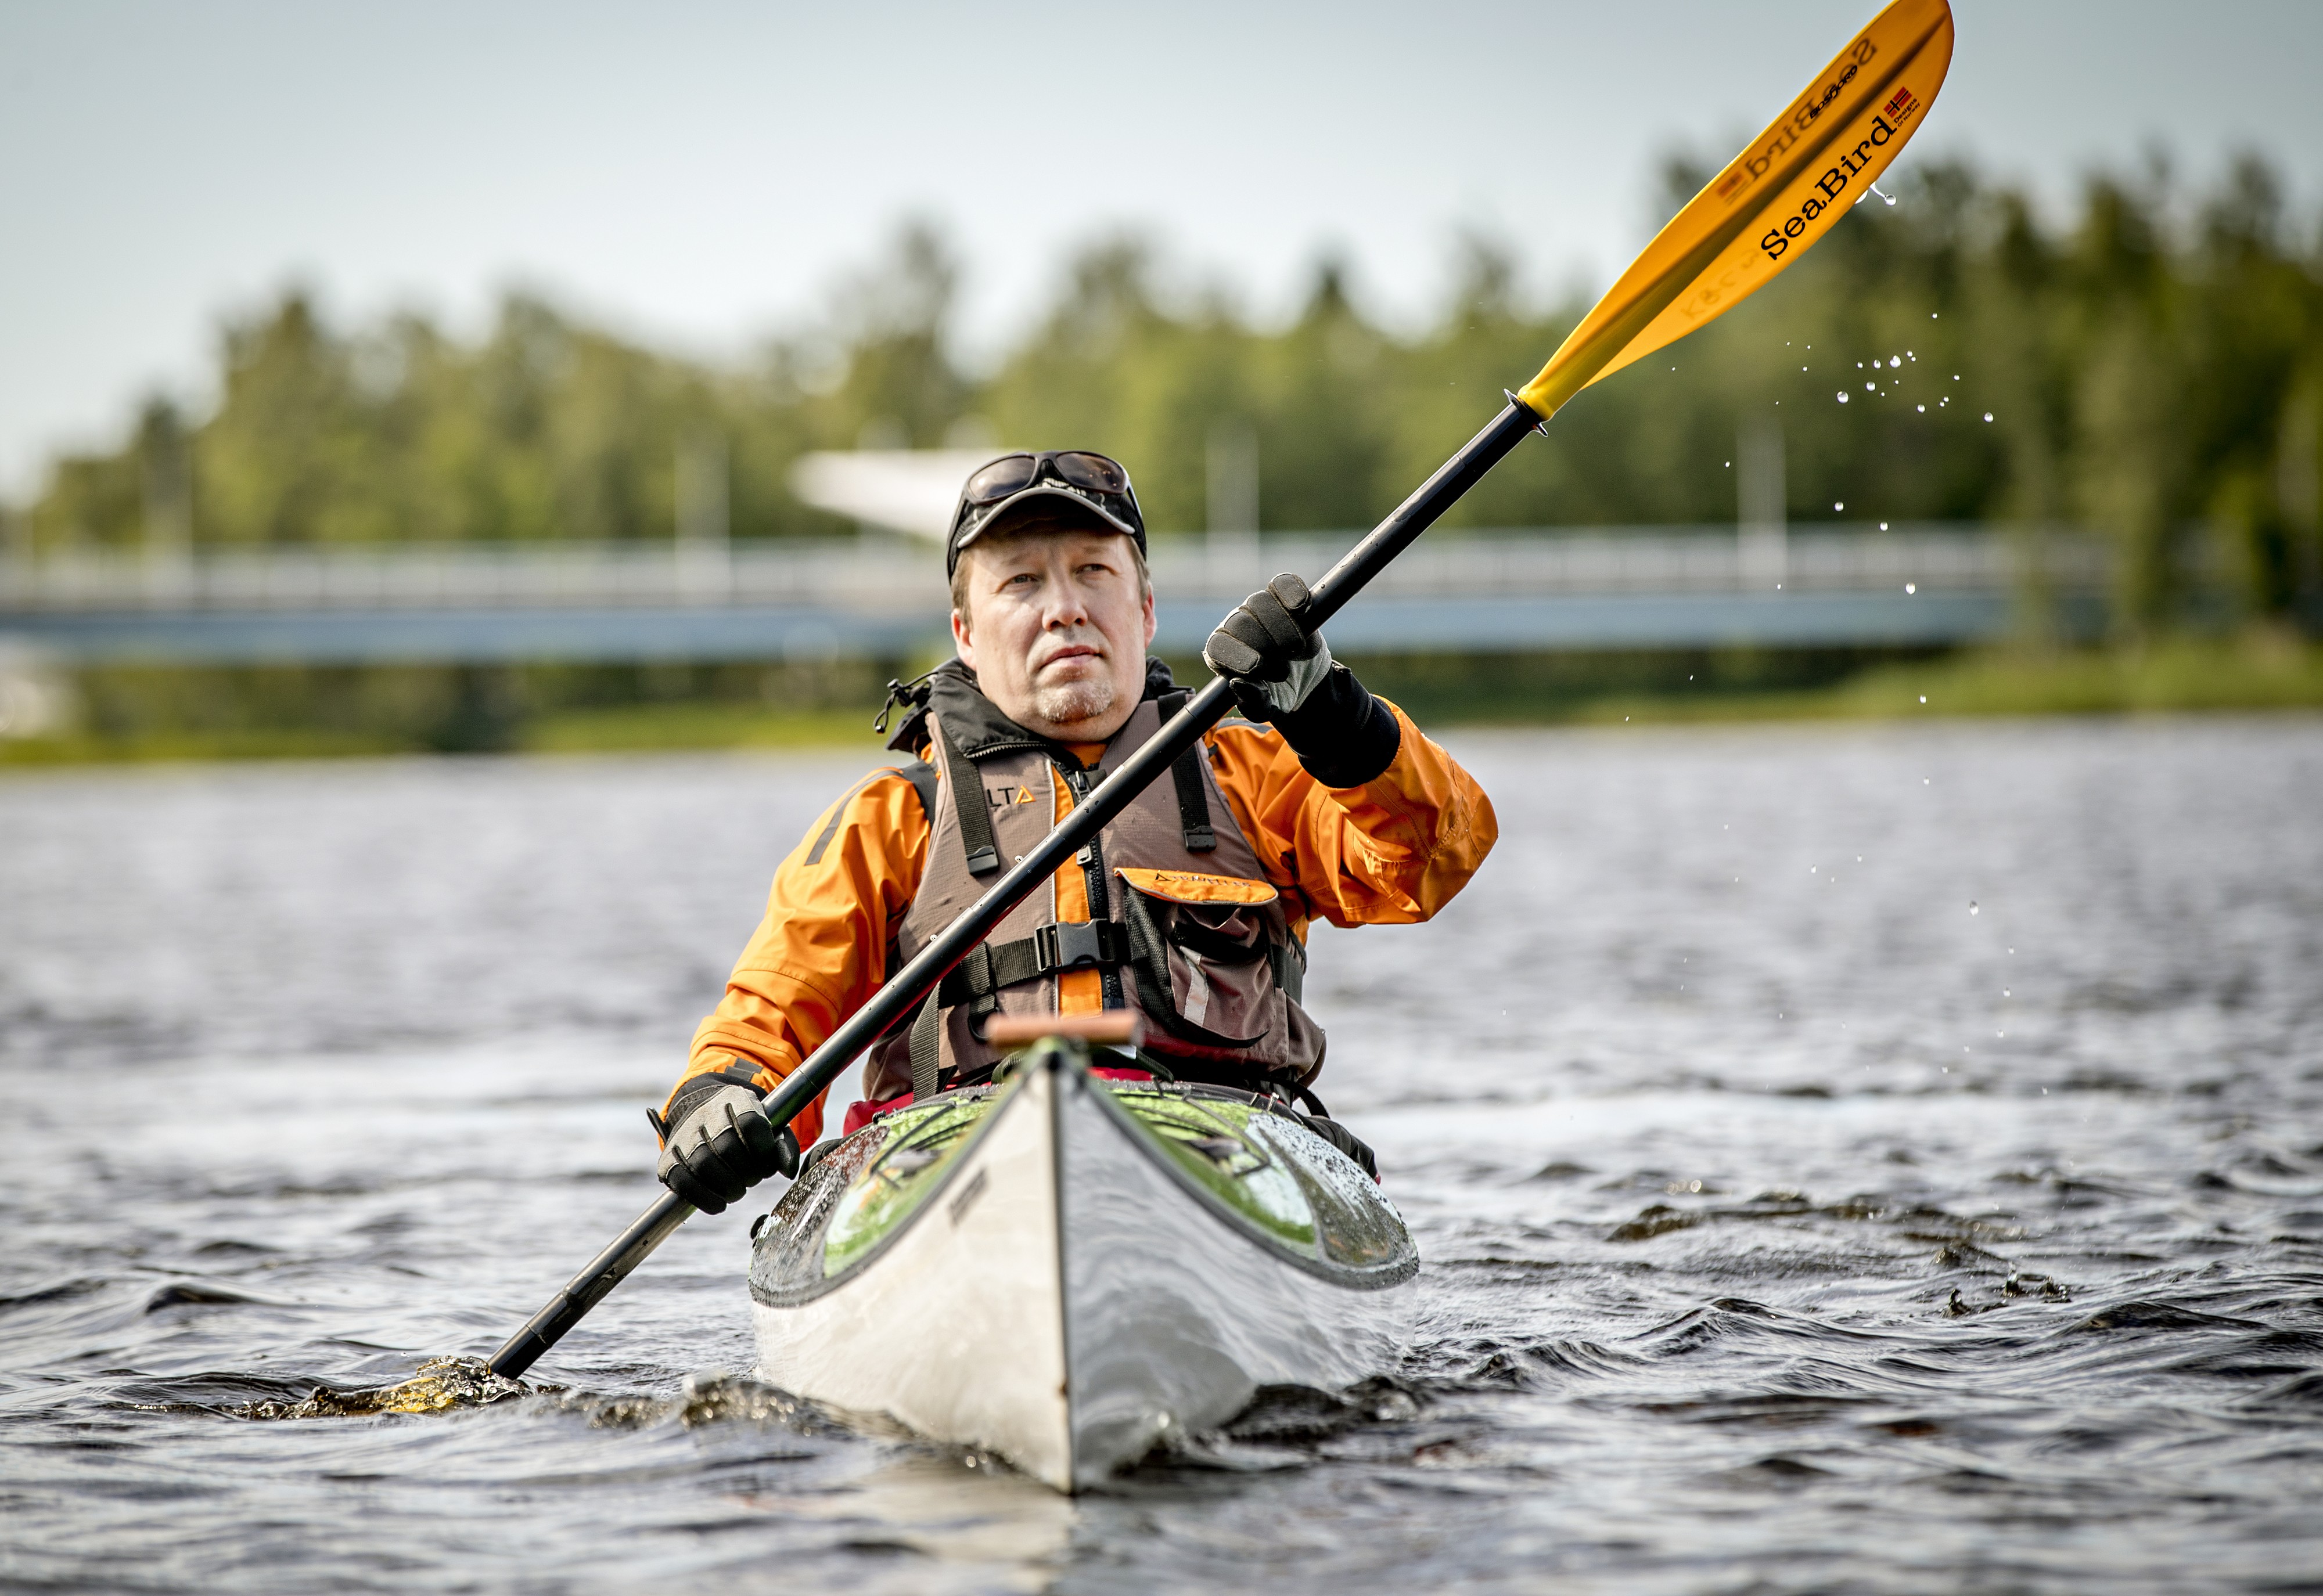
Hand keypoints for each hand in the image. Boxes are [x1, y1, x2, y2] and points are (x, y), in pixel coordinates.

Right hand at [653, 1062, 799, 1213]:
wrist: (702, 1116)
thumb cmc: (743, 1128)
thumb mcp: (769, 1127)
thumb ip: (784, 1147)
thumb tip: (788, 1171)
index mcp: (735, 1099)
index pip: (750, 1122)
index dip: (763, 1148)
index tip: (765, 1159)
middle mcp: (705, 1113)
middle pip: (727, 1146)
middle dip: (746, 1172)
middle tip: (751, 1179)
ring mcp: (683, 1135)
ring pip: (704, 1164)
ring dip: (727, 1187)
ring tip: (737, 1191)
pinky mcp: (668, 1159)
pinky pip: (683, 1181)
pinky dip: (705, 1198)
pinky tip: (720, 1203)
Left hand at [1202, 574, 1333, 721]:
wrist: (1306, 683)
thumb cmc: (1276, 695)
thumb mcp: (1264, 707)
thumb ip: (1251, 701)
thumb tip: (1237, 684)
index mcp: (1222, 653)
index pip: (1217, 646)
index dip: (1237, 656)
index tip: (1258, 668)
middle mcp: (1236, 626)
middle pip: (1240, 623)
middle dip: (1265, 647)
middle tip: (1283, 671)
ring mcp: (1259, 609)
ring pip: (1260, 602)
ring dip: (1281, 627)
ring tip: (1295, 650)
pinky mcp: (1283, 598)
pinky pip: (1282, 585)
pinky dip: (1292, 592)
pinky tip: (1302, 606)